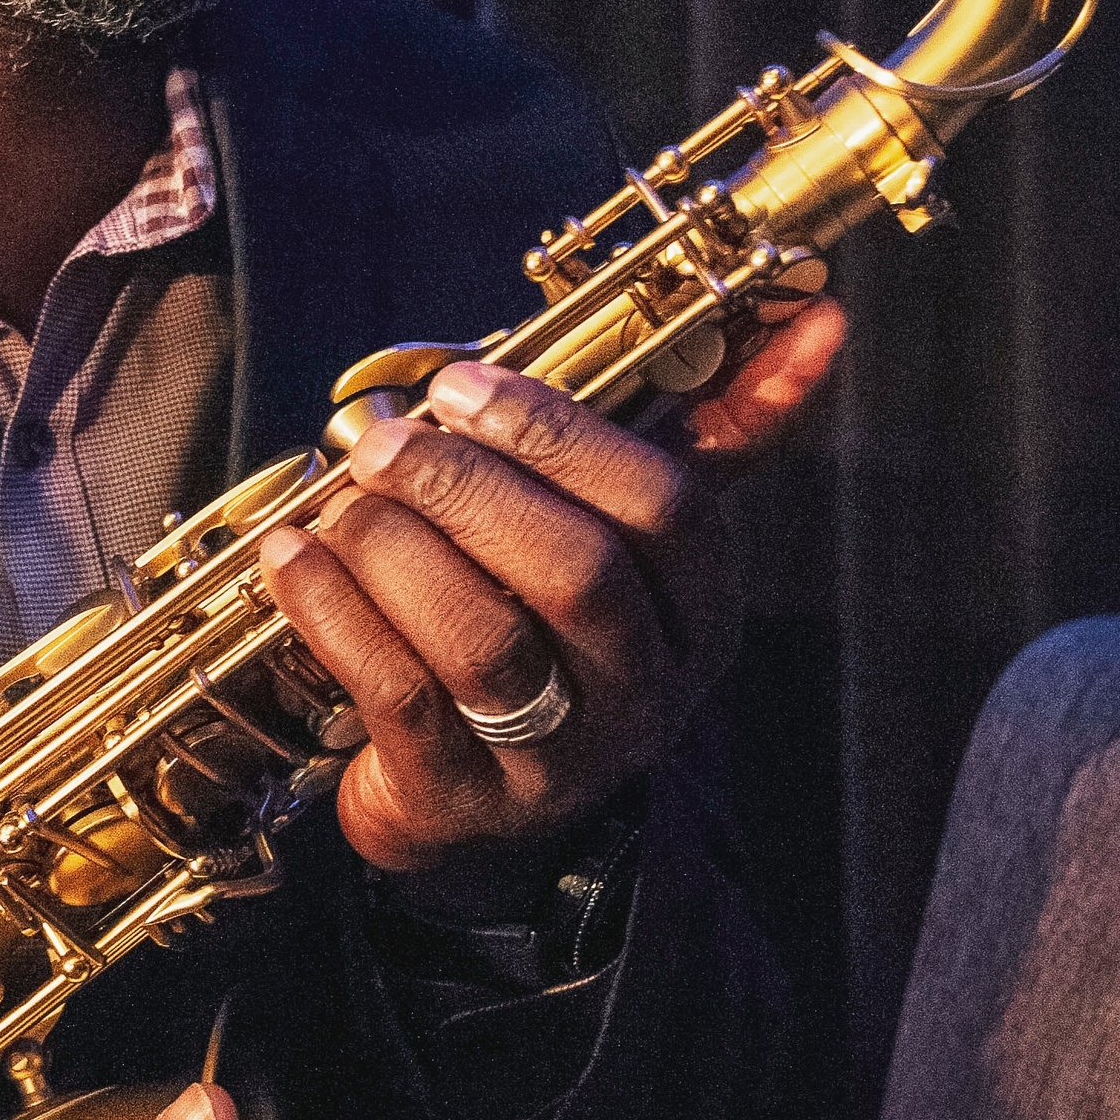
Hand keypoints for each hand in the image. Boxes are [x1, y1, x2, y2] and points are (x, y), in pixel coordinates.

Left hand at [258, 296, 845, 873]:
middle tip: (386, 440)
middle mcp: (643, 692)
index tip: (472, 385)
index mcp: (696, 613)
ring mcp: (556, 758)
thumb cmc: (544, 627)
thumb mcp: (623, 535)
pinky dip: (339, 616)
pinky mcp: (461, 800)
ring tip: (343, 500)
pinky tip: (297, 558)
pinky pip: (402, 698)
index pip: (670, 511)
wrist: (469, 803)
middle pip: (578, 574)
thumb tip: (821, 316)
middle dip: (472, 489)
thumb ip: (709, 433)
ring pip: (488, 640)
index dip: (567, 437)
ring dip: (400, 551)